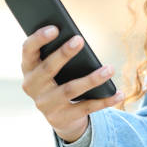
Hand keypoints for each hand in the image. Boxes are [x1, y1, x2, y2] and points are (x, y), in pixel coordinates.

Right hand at [20, 26, 123, 142]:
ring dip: (92, 79)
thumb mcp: (54, 65)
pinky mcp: (62, 118)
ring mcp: (45, 104)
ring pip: (70, 90)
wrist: (60, 115)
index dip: (39, 38)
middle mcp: (32, 87)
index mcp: (28, 68)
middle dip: (63, 53)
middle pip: (47, 69)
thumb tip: (77, 39)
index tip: (55, 28)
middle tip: (80, 39)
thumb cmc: (59, 78)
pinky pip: (86, 108)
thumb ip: (58, 52)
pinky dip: (104, 100)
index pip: (28, 50)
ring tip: (110, 68)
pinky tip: (118, 93)